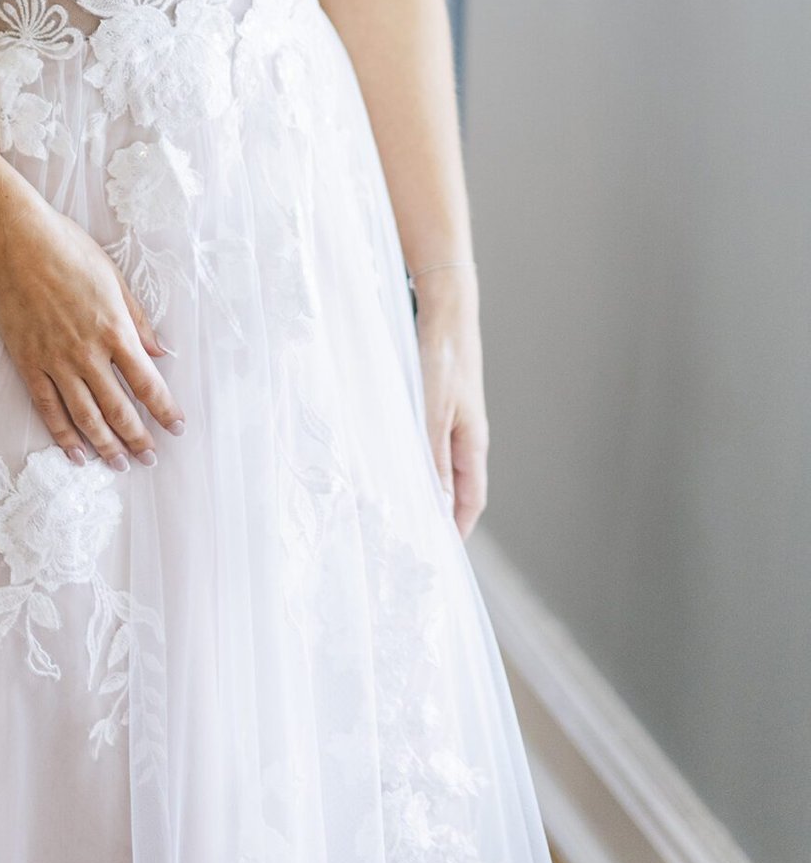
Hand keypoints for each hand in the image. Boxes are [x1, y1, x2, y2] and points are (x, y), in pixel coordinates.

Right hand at [0, 193, 184, 470]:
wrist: (16, 241)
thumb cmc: (68, 249)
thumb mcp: (113, 277)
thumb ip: (137, 319)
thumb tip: (160, 351)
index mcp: (114, 329)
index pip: (146, 382)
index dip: (164, 410)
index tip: (176, 427)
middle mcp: (87, 353)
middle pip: (118, 408)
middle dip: (138, 438)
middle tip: (150, 458)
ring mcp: (55, 361)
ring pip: (85, 416)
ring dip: (105, 444)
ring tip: (119, 465)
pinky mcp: (28, 362)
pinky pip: (48, 407)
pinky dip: (63, 434)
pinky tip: (76, 452)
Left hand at [415, 267, 488, 537]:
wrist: (444, 308)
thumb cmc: (442, 357)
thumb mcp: (434, 412)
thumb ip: (434, 457)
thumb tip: (438, 505)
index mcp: (473, 442)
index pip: (471, 500)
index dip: (457, 529)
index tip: (440, 554)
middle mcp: (465, 434)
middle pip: (455, 486)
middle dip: (438, 512)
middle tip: (410, 536)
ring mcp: (450, 417)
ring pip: (437, 463)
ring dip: (422, 485)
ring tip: (396, 506)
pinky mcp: (434, 401)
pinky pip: (425, 440)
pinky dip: (412, 458)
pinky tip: (390, 460)